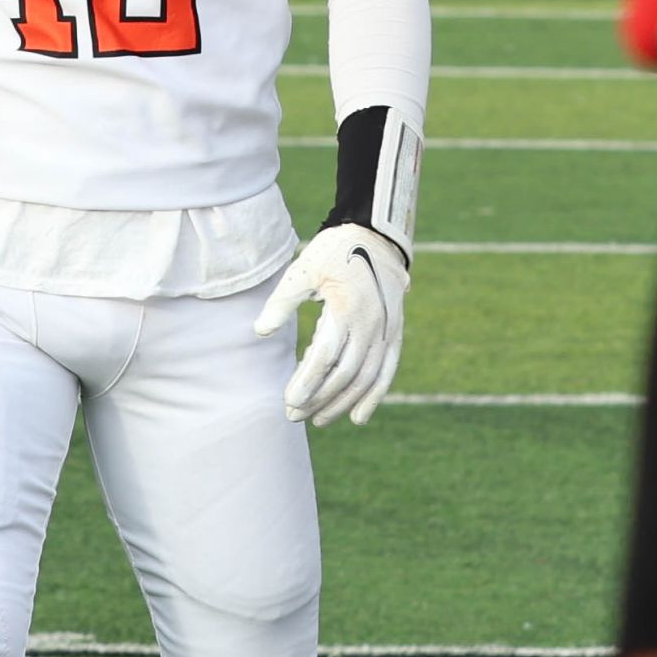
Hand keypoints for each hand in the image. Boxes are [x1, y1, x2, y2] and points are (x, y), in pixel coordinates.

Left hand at [256, 224, 410, 427]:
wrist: (376, 236)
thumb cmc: (333, 252)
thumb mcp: (303, 268)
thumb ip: (282, 301)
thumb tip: (261, 331)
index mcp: (347, 309)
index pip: (325, 356)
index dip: (307, 382)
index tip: (289, 401)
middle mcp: (372, 324)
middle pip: (345, 374)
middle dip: (319, 398)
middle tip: (293, 415)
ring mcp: (387, 331)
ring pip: (366, 378)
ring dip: (342, 403)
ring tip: (318, 420)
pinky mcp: (395, 333)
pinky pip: (387, 371)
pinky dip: (374, 396)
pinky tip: (358, 417)